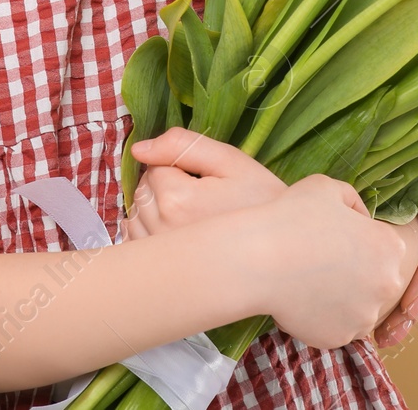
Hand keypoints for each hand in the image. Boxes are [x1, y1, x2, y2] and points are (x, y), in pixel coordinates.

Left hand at [121, 127, 285, 240]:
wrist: (282, 252)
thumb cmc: (261, 203)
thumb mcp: (231, 163)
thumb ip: (183, 145)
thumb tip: (139, 149)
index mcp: (177, 199)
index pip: (153, 169)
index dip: (176, 168)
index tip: (203, 180)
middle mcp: (162, 230)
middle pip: (142, 192)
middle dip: (163, 187)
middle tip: (200, 197)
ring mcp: (160, 254)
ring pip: (135, 215)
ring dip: (153, 209)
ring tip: (191, 216)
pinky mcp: (162, 271)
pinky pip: (135, 240)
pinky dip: (147, 232)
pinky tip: (177, 233)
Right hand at [248, 175, 407, 350]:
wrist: (257, 258)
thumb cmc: (291, 216)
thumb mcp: (326, 187)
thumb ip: (352, 200)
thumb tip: (360, 218)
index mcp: (391, 247)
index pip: (381, 247)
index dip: (354, 240)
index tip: (330, 238)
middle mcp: (387, 285)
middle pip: (374, 280)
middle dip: (353, 273)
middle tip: (319, 262)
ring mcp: (364, 316)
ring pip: (357, 307)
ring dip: (339, 298)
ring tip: (307, 282)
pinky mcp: (339, 338)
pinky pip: (334, 328)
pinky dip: (320, 318)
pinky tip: (299, 299)